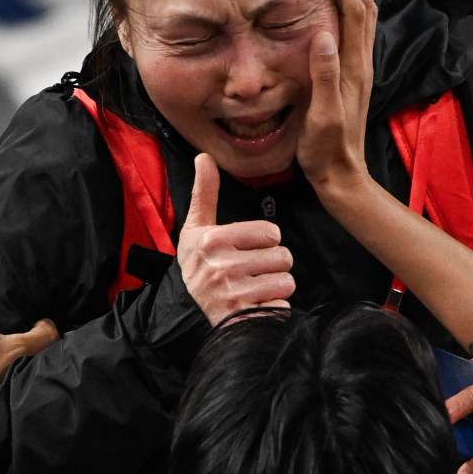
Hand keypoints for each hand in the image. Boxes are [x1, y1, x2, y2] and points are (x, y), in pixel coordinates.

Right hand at [176, 154, 294, 324]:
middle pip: (283, 257)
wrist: (185, 312)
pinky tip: (255, 306)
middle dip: (273, 265)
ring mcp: (233, 294)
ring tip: (255, 288)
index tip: (247, 250)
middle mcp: (221, 267)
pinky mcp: (244, 317)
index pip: (271, 233)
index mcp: (213, 240)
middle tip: (252, 272)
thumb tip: (204, 156)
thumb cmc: (198, 264)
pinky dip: (274, 308)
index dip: (266, 242)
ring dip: (276, 287)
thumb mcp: (196, 228)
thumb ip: (205, 193)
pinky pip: (282, 306)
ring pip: (286, 281)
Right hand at [296, 0, 376, 195]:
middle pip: (363, 4)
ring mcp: (358, 69)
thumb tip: (323, 34)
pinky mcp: (352, 77)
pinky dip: (352, 5)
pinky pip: (356, 30)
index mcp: (351, 66)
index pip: (352, 9)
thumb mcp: (322, 115)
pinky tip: (345, 2)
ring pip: (363, 14)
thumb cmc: (326, 150)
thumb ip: (324, 75)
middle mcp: (360, 63)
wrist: (341, 176)